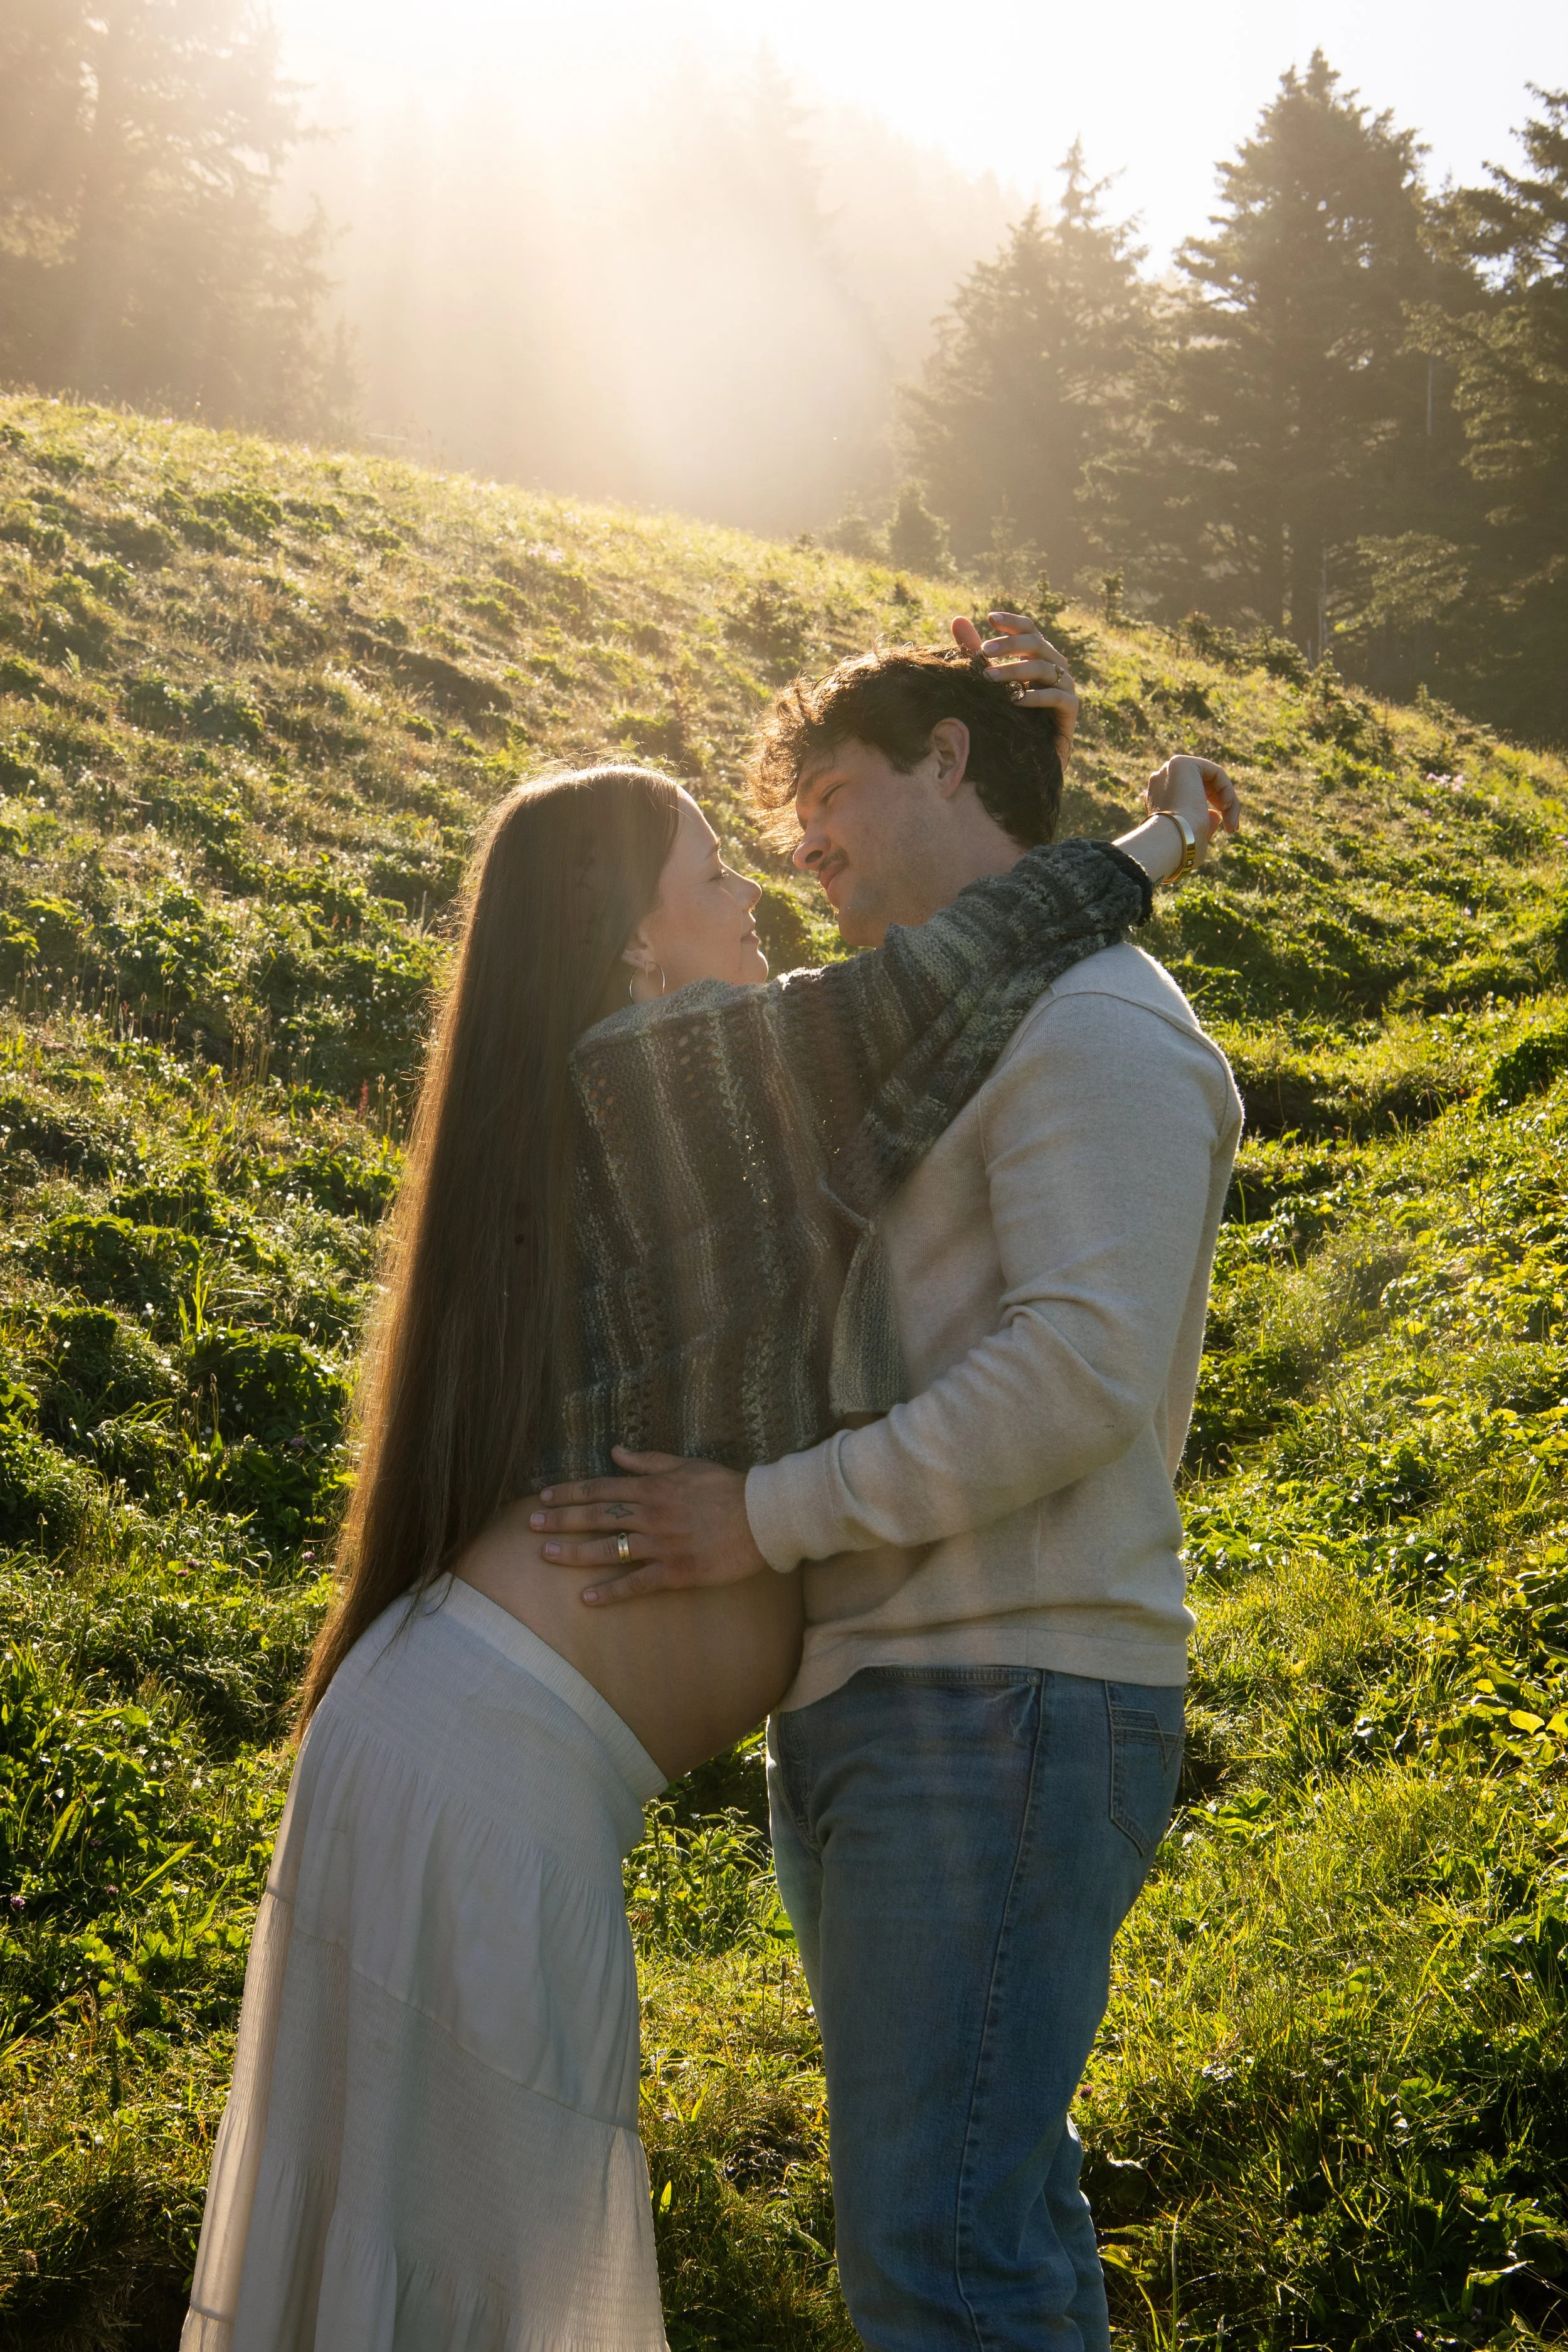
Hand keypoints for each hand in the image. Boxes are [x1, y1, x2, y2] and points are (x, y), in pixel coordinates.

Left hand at [530, 1447, 768, 1602]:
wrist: (761, 1517)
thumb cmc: (726, 1488)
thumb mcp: (686, 1465)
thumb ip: (648, 1460)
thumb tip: (615, 1451)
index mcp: (652, 1487)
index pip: (600, 1488)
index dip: (569, 1493)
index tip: (544, 1496)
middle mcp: (650, 1514)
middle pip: (595, 1517)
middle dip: (560, 1520)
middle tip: (531, 1525)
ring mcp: (661, 1544)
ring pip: (608, 1548)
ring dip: (574, 1553)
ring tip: (545, 1556)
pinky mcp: (675, 1571)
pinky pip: (636, 1583)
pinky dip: (610, 1591)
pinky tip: (587, 1598)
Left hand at [952, 610, 1078, 764]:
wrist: (1029, 755)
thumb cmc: (1007, 712)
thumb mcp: (990, 678)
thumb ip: (976, 650)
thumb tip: (958, 619)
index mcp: (1037, 655)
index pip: (1029, 629)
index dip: (1012, 622)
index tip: (989, 618)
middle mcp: (1055, 665)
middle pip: (1036, 644)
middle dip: (1010, 645)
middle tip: (984, 651)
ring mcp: (1065, 686)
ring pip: (1045, 668)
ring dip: (1016, 671)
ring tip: (989, 678)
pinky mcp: (1070, 708)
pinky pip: (1056, 697)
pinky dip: (1036, 697)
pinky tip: (1016, 700)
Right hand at [1145, 755, 1239, 860]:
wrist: (1169, 841)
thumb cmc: (1180, 848)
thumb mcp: (1195, 839)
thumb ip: (1204, 825)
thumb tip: (1216, 815)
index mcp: (1158, 800)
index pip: (1192, 797)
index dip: (1213, 811)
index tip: (1228, 829)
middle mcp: (1161, 782)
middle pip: (1204, 786)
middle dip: (1223, 805)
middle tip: (1234, 828)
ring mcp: (1169, 771)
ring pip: (1211, 780)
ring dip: (1228, 800)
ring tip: (1231, 822)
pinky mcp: (1181, 763)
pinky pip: (1215, 772)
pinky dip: (1226, 789)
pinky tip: (1225, 806)